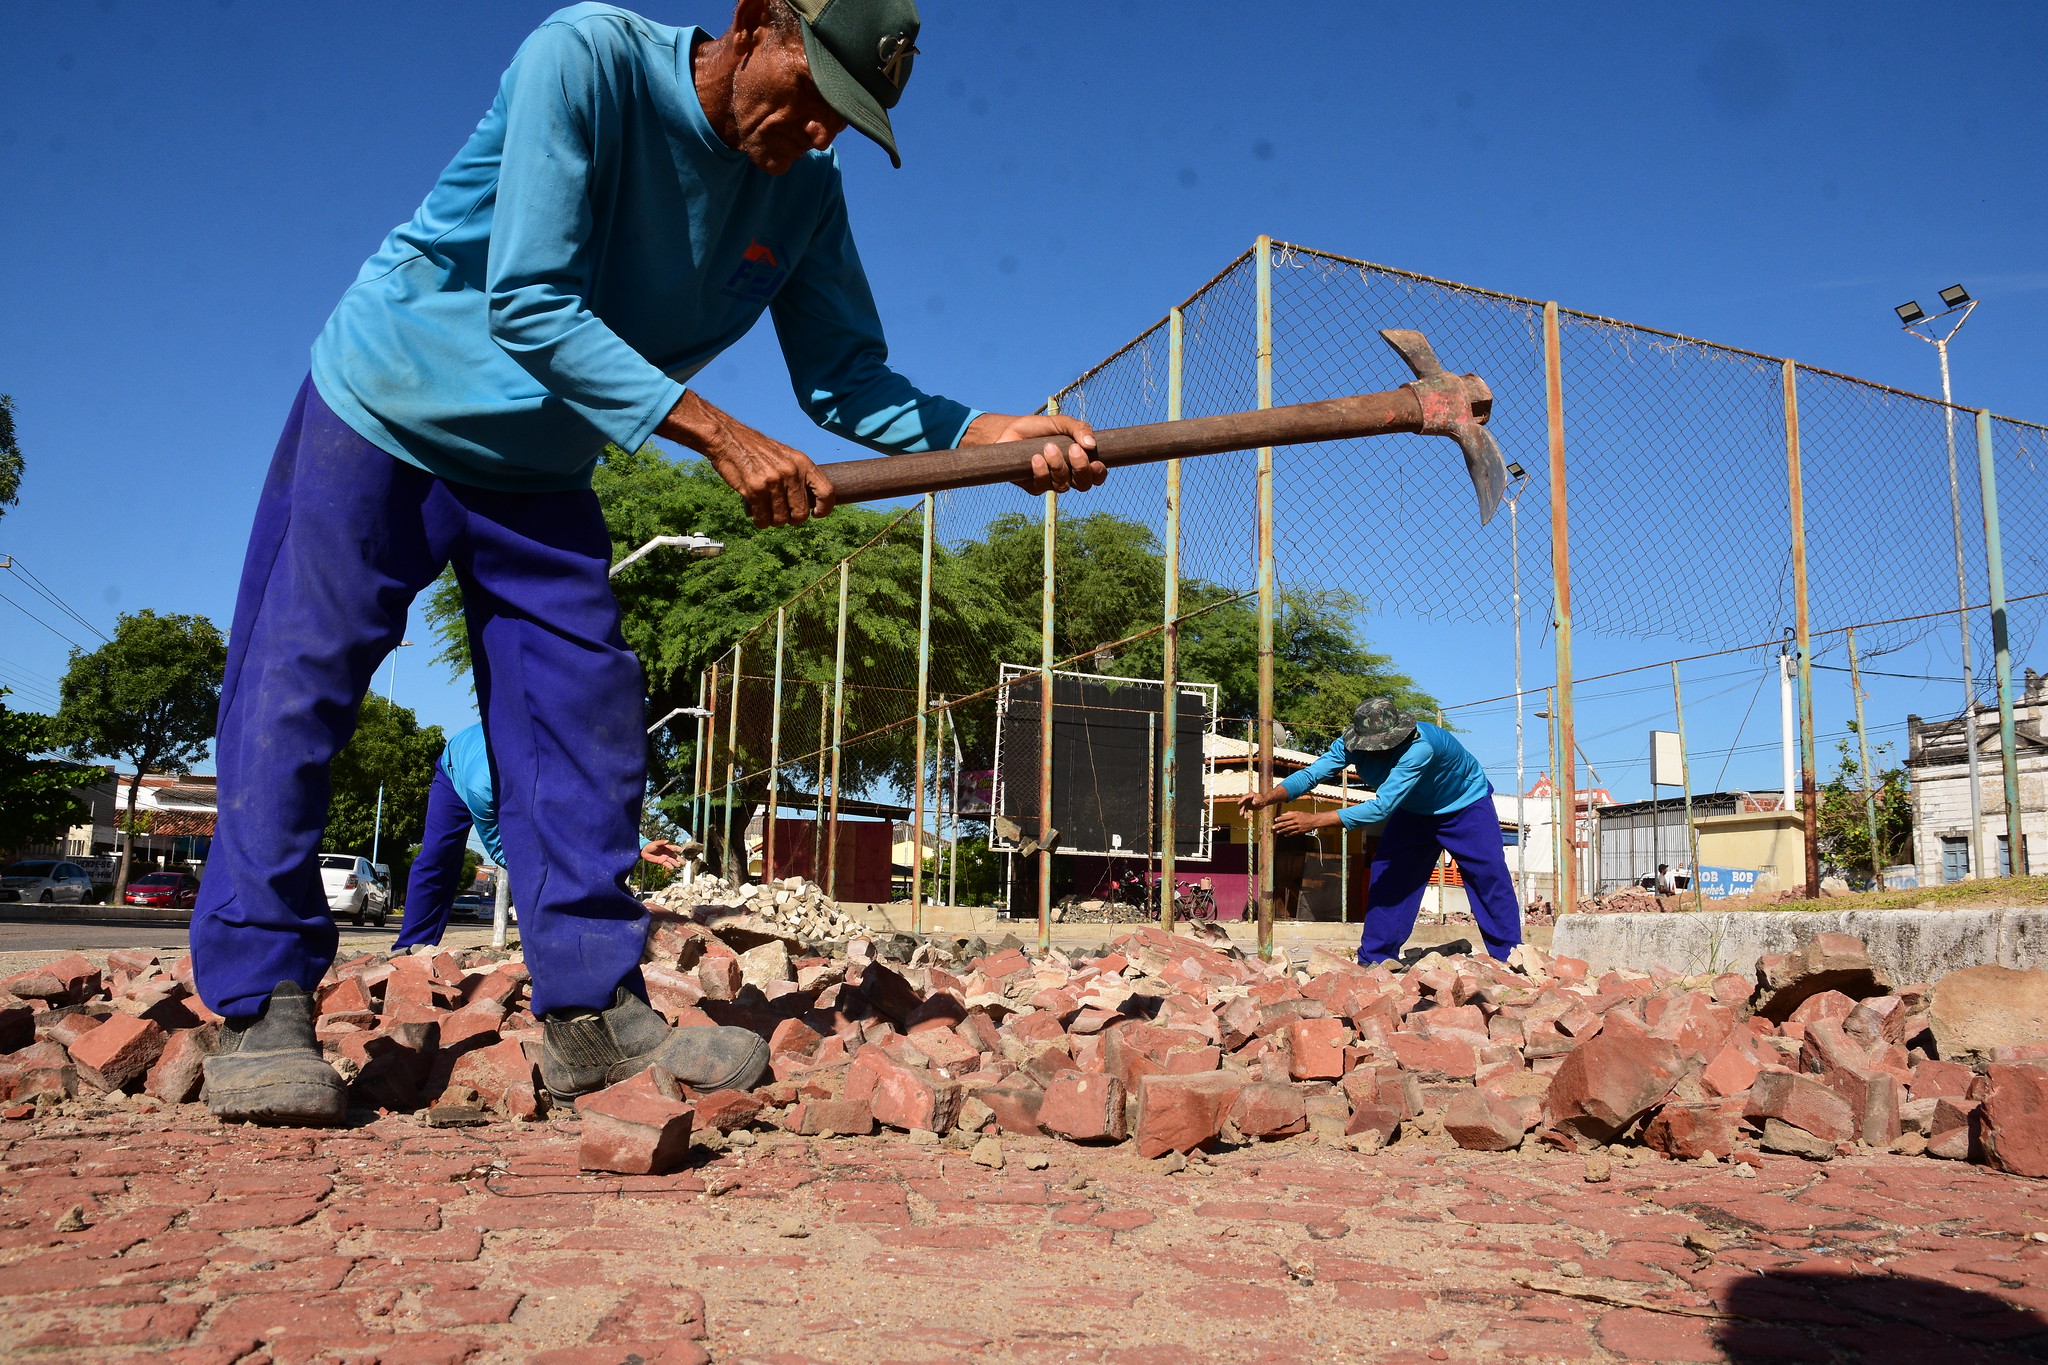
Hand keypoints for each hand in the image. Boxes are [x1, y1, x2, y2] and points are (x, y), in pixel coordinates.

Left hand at [640, 839, 684, 869]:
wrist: (644, 851)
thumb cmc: (650, 846)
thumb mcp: (656, 843)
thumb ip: (661, 842)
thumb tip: (668, 841)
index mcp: (667, 847)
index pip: (674, 848)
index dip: (678, 849)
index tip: (682, 851)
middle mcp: (667, 853)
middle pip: (675, 856)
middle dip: (680, 859)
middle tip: (684, 863)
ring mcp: (664, 858)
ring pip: (672, 861)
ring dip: (676, 863)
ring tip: (679, 866)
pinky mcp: (661, 862)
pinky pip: (666, 864)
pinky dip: (669, 866)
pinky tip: (672, 868)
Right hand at [658, 390, 834, 527]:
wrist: (728, 439)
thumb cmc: (757, 450)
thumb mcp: (785, 455)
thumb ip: (798, 475)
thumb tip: (810, 502)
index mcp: (802, 462)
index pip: (826, 492)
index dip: (824, 509)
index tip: (816, 514)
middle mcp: (790, 472)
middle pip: (801, 513)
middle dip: (792, 519)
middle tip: (784, 515)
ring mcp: (772, 482)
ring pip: (781, 519)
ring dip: (774, 521)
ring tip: (768, 512)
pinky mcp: (754, 490)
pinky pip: (763, 519)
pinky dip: (761, 522)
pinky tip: (759, 516)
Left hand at [962, 412, 1104, 494]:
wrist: (1009, 430)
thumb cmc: (1038, 428)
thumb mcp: (1061, 422)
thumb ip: (1079, 429)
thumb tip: (1091, 445)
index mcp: (1077, 462)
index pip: (1095, 476)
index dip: (1099, 473)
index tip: (1096, 462)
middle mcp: (1066, 475)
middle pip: (1083, 484)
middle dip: (1081, 469)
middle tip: (1074, 449)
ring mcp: (1049, 482)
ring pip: (1062, 486)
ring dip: (1058, 467)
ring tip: (1048, 447)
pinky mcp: (1032, 486)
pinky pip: (1041, 486)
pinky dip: (1040, 471)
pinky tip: (1036, 458)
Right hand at [1236, 782, 1286, 819]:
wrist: (1264, 802)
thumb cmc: (1262, 799)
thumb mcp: (1260, 800)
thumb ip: (1256, 801)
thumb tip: (1253, 802)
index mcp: (1250, 795)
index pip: (1244, 798)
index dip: (1241, 801)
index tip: (1239, 803)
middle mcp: (1246, 799)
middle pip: (1242, 804)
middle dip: (1241, 810)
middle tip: (1241, 814)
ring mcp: (1246, 803)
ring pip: (1243, 809)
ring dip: (1244, 813)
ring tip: (1246, 817)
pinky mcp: (1247, 807)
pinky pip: (1245, 811)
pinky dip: (1246, 814)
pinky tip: (1248, 817)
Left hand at [1274, 809, 1338, 835]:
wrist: (1314, 820)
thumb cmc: (1306, 815)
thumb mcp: (1298, 812)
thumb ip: (1290, 813)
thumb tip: (1282, 814)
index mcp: (1295, 815)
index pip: (1285, 817)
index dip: (1280, 819)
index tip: (1275, 820)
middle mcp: (1296, 821)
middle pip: (1285, 823)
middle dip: (1278, 826)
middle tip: (1273, 827)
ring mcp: (1298, 826)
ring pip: (1288, 829)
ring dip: (1282, 831)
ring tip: (1277, 832)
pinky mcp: (1300, 831)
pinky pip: (1293, 833)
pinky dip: (1288, 834)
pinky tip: (1285, 835)